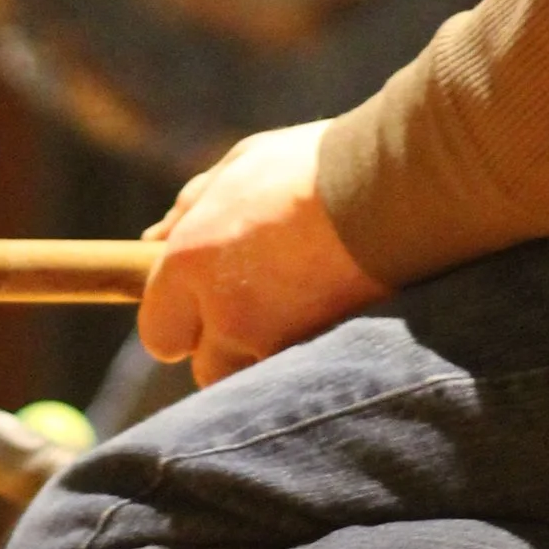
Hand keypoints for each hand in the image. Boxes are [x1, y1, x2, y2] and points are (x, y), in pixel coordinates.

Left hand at [139, 121, 387, 384]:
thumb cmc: (315, 167)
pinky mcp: (319, 360)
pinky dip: (306, 362)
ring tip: (301, 316)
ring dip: (266, 361)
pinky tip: (329, 324)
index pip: (158, 334)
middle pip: (205, 370)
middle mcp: (225, 313)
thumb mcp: (242, 166)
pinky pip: (297, 380)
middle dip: (225, 349)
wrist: (396, 187)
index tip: (202, 309)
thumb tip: (152, 238)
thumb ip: (192, 207)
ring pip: (253, 382)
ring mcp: (274, 342)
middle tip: (260, 310)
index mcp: (191, 263)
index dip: (179, 323)